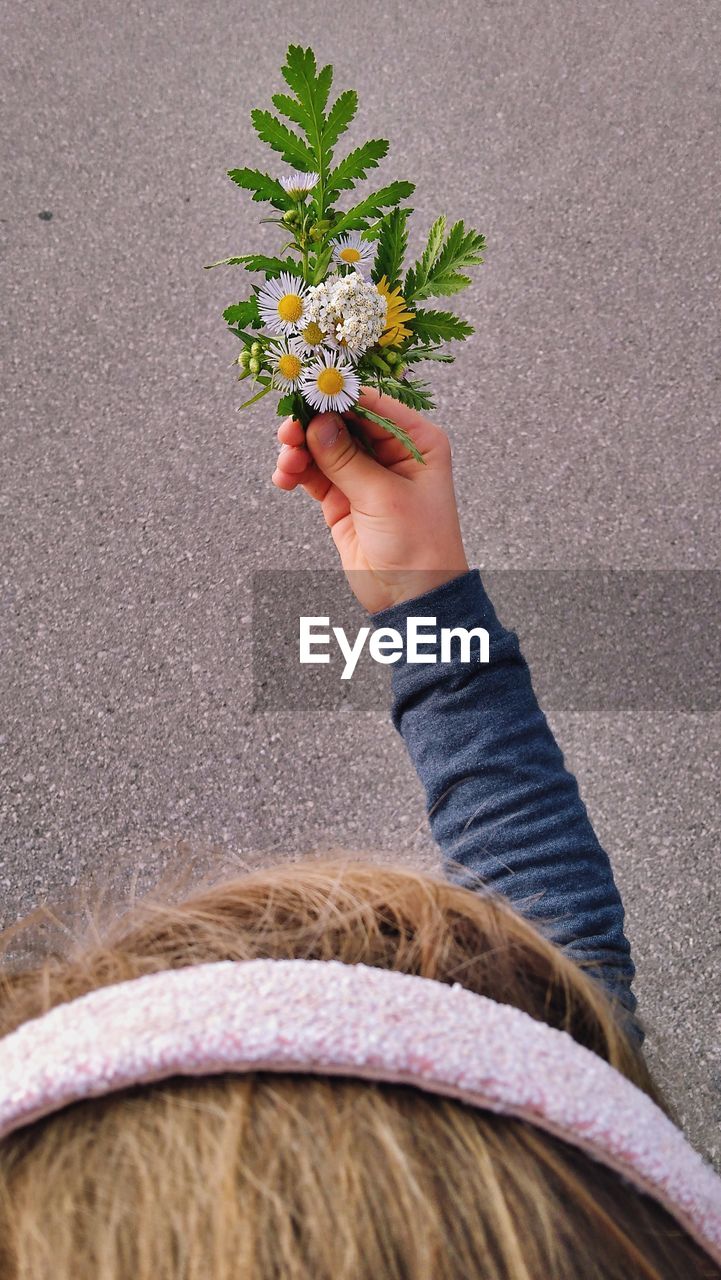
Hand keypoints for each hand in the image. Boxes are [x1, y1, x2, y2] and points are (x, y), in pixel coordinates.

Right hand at [271, 387, 468, 613]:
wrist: (414, 599)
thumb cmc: (419, 546)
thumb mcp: (384, 497)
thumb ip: (346, 459)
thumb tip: (316, 422)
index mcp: (416, 441)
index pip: (372, 404)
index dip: (338, 398)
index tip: (306, 394)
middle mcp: (391, 452)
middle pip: (341, 422)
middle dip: (311, 425)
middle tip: (287, 432)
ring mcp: (364, 475)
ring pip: (322, 447)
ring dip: (299, 450)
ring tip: (287, 463)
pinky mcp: (343, 499)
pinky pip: (313, 475)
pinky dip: (296, 472)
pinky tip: (285, 477)